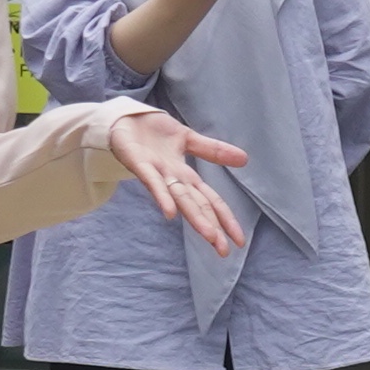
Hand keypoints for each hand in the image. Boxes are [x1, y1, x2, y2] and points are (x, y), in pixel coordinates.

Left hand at [100, 106, 257, 253]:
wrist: (123, 117)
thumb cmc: (152, 131)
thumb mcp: (188, 138)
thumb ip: (214, 151)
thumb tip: (245, 160)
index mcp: (184, 176)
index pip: (210, 200)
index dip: (225, 219)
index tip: (239, 242)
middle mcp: (172, 180)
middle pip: (197, 206)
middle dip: (212, 228)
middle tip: (224, 251)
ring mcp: (156, 173)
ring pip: (179, 198)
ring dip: (194, 217)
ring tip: (210, 236)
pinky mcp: (139, 163)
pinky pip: (152, 182)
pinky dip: (162, 198)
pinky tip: (171, 214)